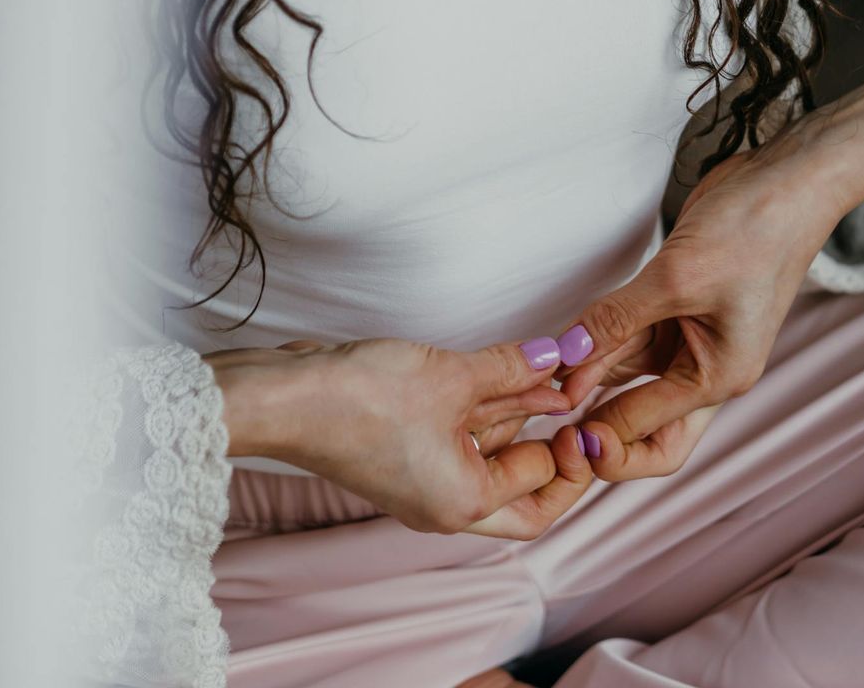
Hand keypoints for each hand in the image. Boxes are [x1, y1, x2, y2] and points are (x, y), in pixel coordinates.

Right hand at [205, 336, 592, 539]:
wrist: (284, 397)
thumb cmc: (359, 401)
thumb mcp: (453, 377)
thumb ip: (513, 370)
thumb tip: (557, 359)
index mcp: (464, 504)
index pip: (541, 494)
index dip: (569, 454)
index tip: (579, 414)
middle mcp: (445, 504)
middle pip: (522, 492)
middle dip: (550, 450)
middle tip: (573, 410)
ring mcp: (424, 480)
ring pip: (491, 457)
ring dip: (519, 418)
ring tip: (549, 377)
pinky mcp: (407, 452)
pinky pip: (463, 439)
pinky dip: (487, 411)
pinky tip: (508, 376)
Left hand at [556, 136, 846, 480]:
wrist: (785, 179)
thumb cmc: (755, 229)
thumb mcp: (677, 277)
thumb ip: (615, 319)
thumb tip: (565, 358)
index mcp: (721, 378)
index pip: (650, 431)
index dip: (599, 432)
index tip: (556, 419)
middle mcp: (708, 369)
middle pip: (646, 427)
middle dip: (600, 428)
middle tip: (552, 421)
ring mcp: (691, 342)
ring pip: (628, 377)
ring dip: (589, 376)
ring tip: (545, 372)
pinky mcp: (675, 311)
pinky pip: (629, 341)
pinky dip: (598, 343)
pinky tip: (565, 345)